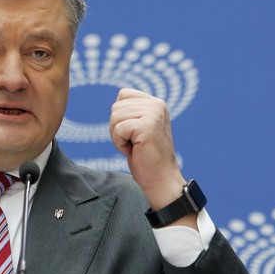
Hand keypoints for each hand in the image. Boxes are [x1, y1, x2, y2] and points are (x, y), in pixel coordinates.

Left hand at [110, 89, 189, 217]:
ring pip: (115, 118)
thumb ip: (132, 111)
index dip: (120, 115)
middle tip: (134, 142)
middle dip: (118, 128)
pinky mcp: (147, 126)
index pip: (123, 95)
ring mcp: (153, 114)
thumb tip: (118, 100)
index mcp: (156, 102)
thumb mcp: (140, 126)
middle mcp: (156, 105)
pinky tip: (134, 150)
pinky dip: (120, 143)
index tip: (133, 132)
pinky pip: (118, 130)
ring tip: (135, 146)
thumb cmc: (146, 155)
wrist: (160, 178)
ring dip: (118, 136)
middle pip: (116, 107)